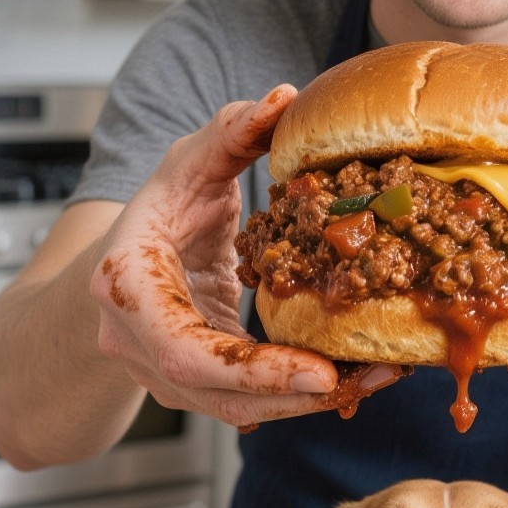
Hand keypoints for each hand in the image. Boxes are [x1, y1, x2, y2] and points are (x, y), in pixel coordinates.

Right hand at [89, 87, 405, 429]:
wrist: (126, 257)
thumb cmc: (159, 207)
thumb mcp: (190, 160)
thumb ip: (232, 131)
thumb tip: (284, 98)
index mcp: (127, 283)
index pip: (184, 348)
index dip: (252, 370)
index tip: (320, 371)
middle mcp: (136, 341)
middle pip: (217, 393)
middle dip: (297, 395)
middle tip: (372, 375)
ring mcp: (161, 371)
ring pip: (236, 409)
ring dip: (310, 401)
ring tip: (381, 375)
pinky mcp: (195, 385)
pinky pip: (247, 401)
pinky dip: (300, 394)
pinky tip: (357, 375)